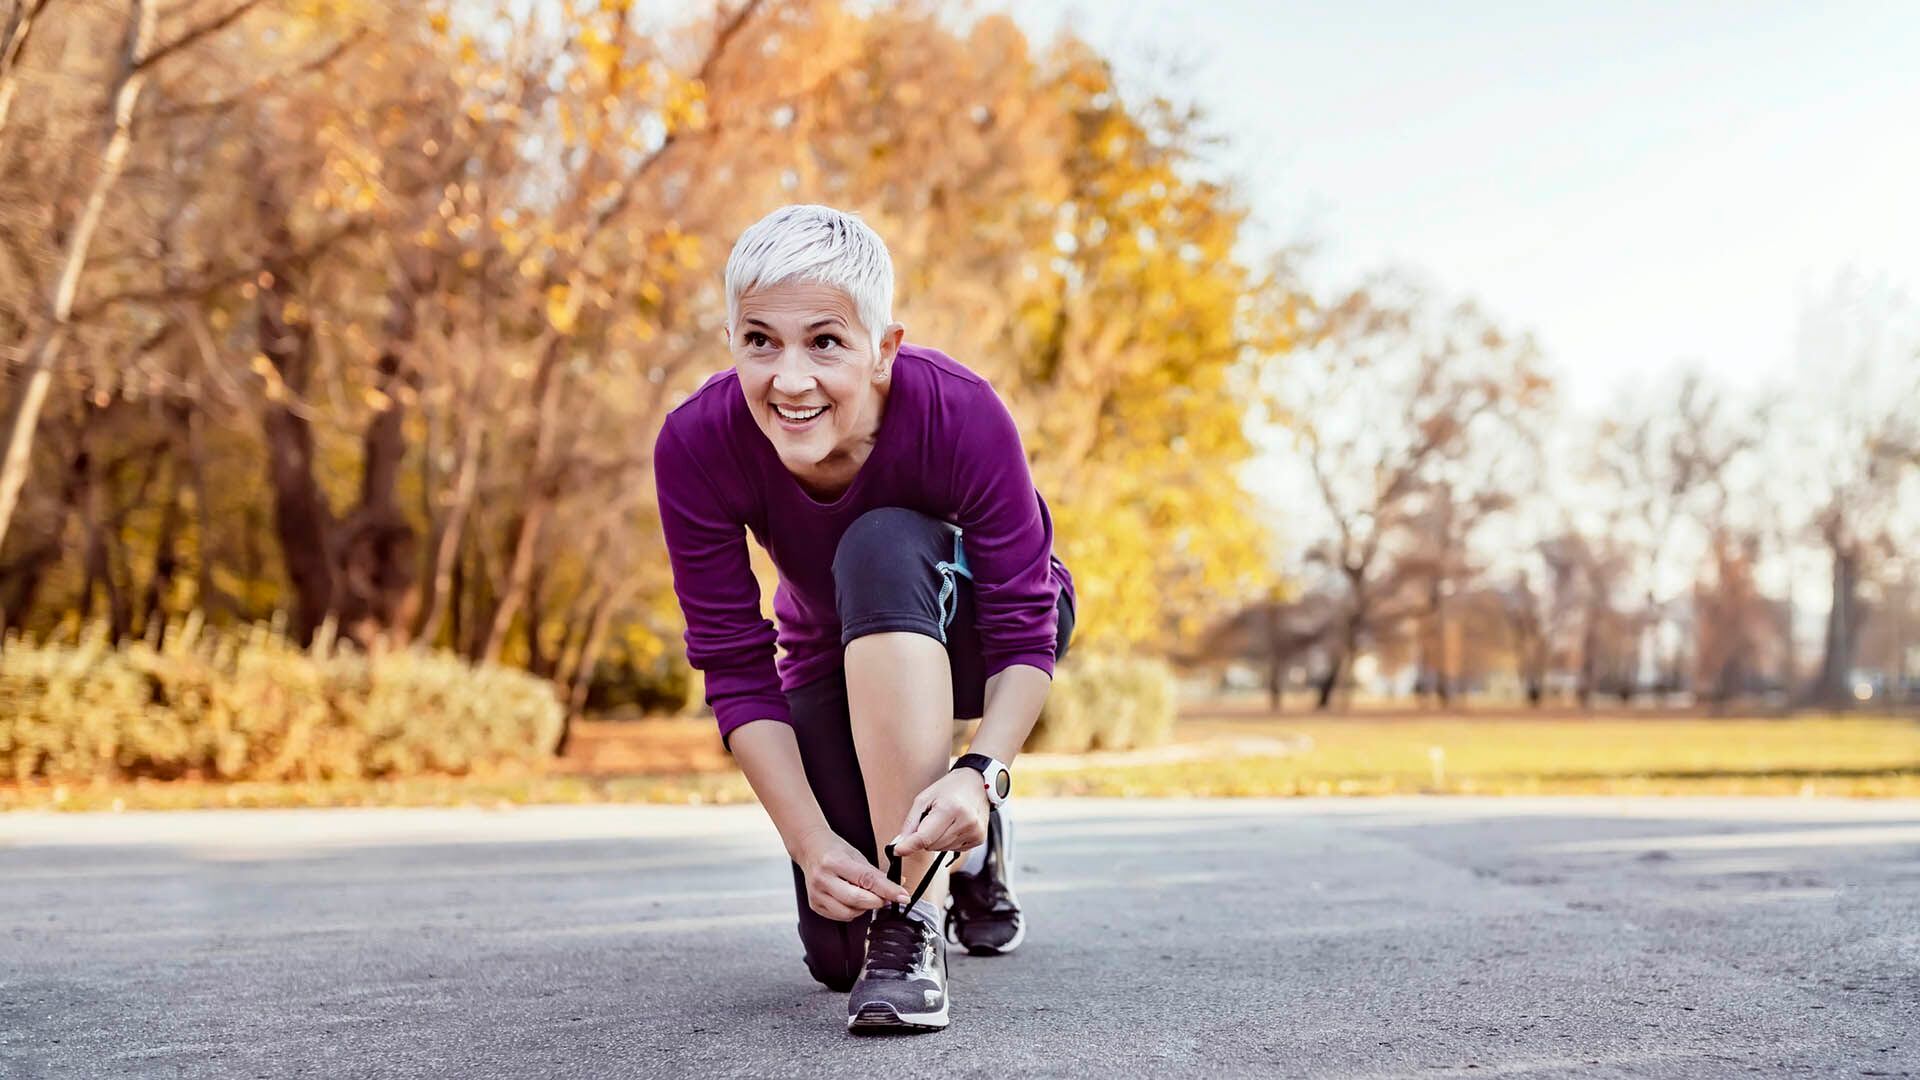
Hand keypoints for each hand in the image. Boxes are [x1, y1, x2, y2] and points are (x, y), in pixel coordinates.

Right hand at [793, 827, 910, 920]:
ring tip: (865, 895)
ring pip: (849, 912)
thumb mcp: (857, 856)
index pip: (867, 879)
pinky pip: (840, 916)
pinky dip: (852, 911)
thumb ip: (876, 875)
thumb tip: (899, 889)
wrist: (810, 849)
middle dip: (877, 901)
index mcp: (835, 862)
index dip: (888, 890)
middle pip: (857, 899)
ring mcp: (816, 894)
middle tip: (886, 898)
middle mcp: (823, 879)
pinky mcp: (814, 905)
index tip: (904, 897)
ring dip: (864, 908)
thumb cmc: (835, 851)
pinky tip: (852, 899)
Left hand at [891, 768, 989, 856]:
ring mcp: (975, 832)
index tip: (897, 851)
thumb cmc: (949, 788)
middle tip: (931, 820)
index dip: (909, 845)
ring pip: (942, 849)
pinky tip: (954, 826)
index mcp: (950, 808)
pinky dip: (949, 840)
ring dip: (937, 839)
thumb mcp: (925, 798)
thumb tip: (900, 844)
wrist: (978, 782)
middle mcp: (966, 822)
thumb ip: (911, 822)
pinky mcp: (980, 838)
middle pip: (932, 845)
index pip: (925, 837)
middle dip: (925, 837)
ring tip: (945, 821)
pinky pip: (954, 849)